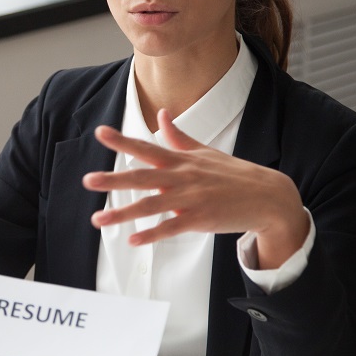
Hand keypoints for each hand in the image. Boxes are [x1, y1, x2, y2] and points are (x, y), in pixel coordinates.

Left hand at [82, 109, 308, 268]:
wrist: (267, 196)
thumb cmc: (234, 173)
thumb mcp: (204, 152)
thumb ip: (178, 136)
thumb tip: (162, 115)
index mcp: (181, 160)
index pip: (146, 147)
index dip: (122, 141)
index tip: (100, 133)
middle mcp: (182, 177)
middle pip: (142, 177)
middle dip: (113, 179)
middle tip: (88, 180)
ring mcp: (191, 199)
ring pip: (151, 205)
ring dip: (123, 213)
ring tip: (98, 219)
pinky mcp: (200, 220)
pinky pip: (171, 228)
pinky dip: (152, 234)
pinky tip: (133, 240)